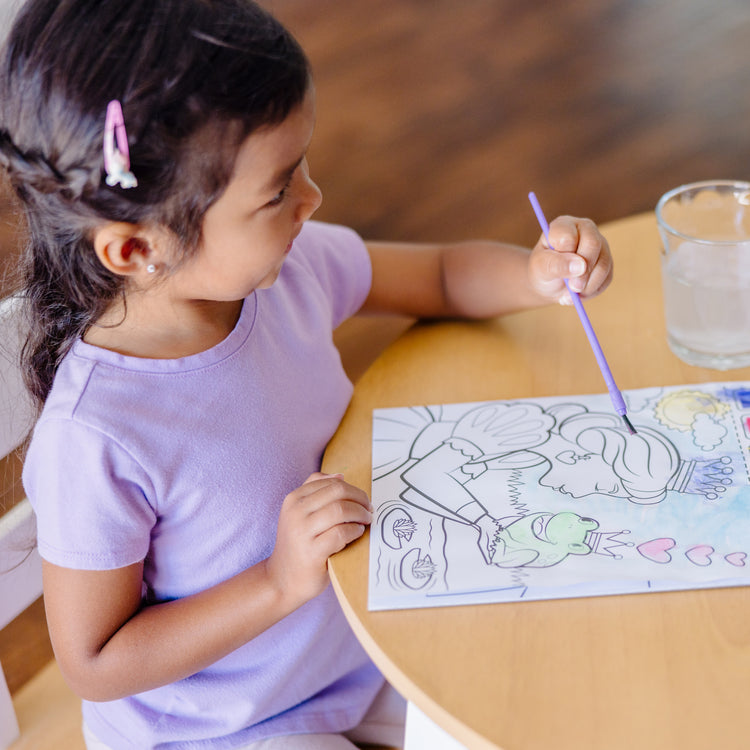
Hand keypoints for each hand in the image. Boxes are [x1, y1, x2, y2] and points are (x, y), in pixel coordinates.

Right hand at [266, 472, 372, 606]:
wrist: (280, 579)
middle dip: (360, 498)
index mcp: (294, 499)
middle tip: (369, 509)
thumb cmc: (297, 545)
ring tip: (366, 521)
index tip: (363, 499)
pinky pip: (341, 533)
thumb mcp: (298, 513)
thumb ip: (315, 491)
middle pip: (338, 492)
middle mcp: (296, 511)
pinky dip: (355, 531)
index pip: (331, 482)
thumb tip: (340, 475)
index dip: (352, 489)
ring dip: (360, 514)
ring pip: (341, 510)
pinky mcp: (312, 551)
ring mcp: (302, 531)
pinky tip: (357, 533)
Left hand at [527, 216, 612, 303]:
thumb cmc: (542, 269)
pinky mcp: (607, 262)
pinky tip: (578, 294)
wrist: (549, 282)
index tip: (554, 267)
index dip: (564, 255)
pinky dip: (592, 291)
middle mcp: (585, 230)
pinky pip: (607, 277)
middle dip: (582, 272)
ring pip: (603, 264)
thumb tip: (581, 266)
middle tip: (571, 288)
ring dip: (587, 285)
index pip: (570, 235)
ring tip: (569, 294)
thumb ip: (556, 264)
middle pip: (593, 245)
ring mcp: (599, 245)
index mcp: (564, 225)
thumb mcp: (540, 267)